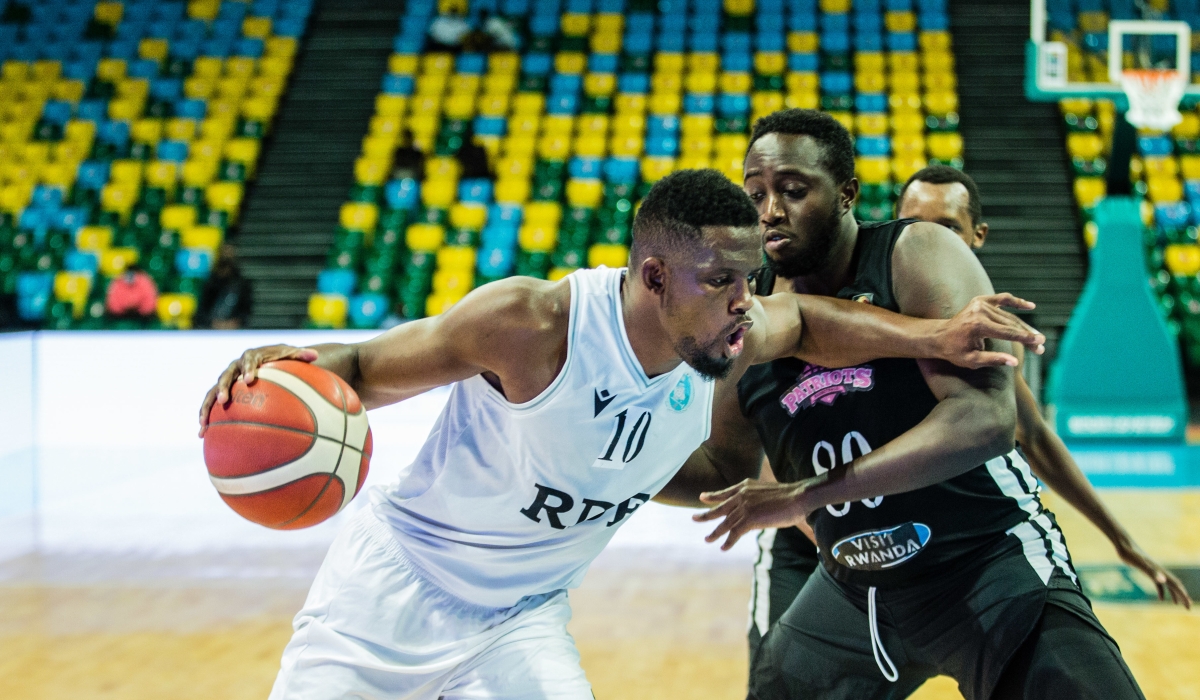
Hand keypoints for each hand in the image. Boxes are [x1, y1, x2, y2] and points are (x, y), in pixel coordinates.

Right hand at [198, 345, 318, 436]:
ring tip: (203, 424)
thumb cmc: (284, 358)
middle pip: (225, 377)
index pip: (248, 361)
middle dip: (223, 388)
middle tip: (225, 401)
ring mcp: (227, 381)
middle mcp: (235, 368)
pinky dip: (207, 419)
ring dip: (206, 407)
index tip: (249, 380)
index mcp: (251, 356)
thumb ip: (302, 355)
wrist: (269, 360)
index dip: (247, 369)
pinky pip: (212, 406)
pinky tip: (203, 435)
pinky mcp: (224, 393)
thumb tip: (316, 355)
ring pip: (212, 393)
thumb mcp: (294, 355)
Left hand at [692, 479, 807, 550]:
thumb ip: (757, 500)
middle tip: (693, 518)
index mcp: (746, 486)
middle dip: (706, 515)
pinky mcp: (749, 519)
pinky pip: (735, 533)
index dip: (713, 496)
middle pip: (719, 508)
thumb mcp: (769, 493)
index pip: (725, 493)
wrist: (798, 496)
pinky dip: (728, 542)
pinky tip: (723, 547)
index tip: (702, 497)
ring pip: (725, 523)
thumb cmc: (791, 496)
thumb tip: (755, 513)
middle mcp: (741, 495)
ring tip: (707, 540)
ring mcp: (744, 507)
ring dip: (715, 533)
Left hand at [938, 293, 1045, 368]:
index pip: (1008, 333)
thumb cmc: (954, 351)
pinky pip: (1002, 299)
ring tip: (1036, 338)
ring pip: (1008, 316)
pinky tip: (1030, 306)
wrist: (939, 336)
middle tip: (1041, 347)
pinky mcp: (980, 300)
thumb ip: (993, 359)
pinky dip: (1015, 302)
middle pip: (1011, 324)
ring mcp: (980, 304)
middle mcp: (980, 312)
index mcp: (978, 325)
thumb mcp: (971, 360)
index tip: (1040, 344)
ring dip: (1023, 327)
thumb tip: (1014, 362)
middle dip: (1027, 336)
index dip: (1025, 339)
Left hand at [1116, 539, 1191, 607]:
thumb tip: (1163, 581)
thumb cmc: (1131, 554)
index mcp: (1161, 571)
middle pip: (1175, 586)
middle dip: (1183, 596)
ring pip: (1168, 585)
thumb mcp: (1141, 564)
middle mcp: (1160, 571)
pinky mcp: (1148, 571)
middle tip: (1188, 607)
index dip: (1183, 596)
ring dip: (1174, 594)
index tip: (1188, 606)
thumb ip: (1152, 572)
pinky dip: (1162, 592)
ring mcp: (1155, 571)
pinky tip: (1160, 599)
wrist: (1124, 545)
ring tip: (1178, 604)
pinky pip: (1158, 584)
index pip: (1176, 586)